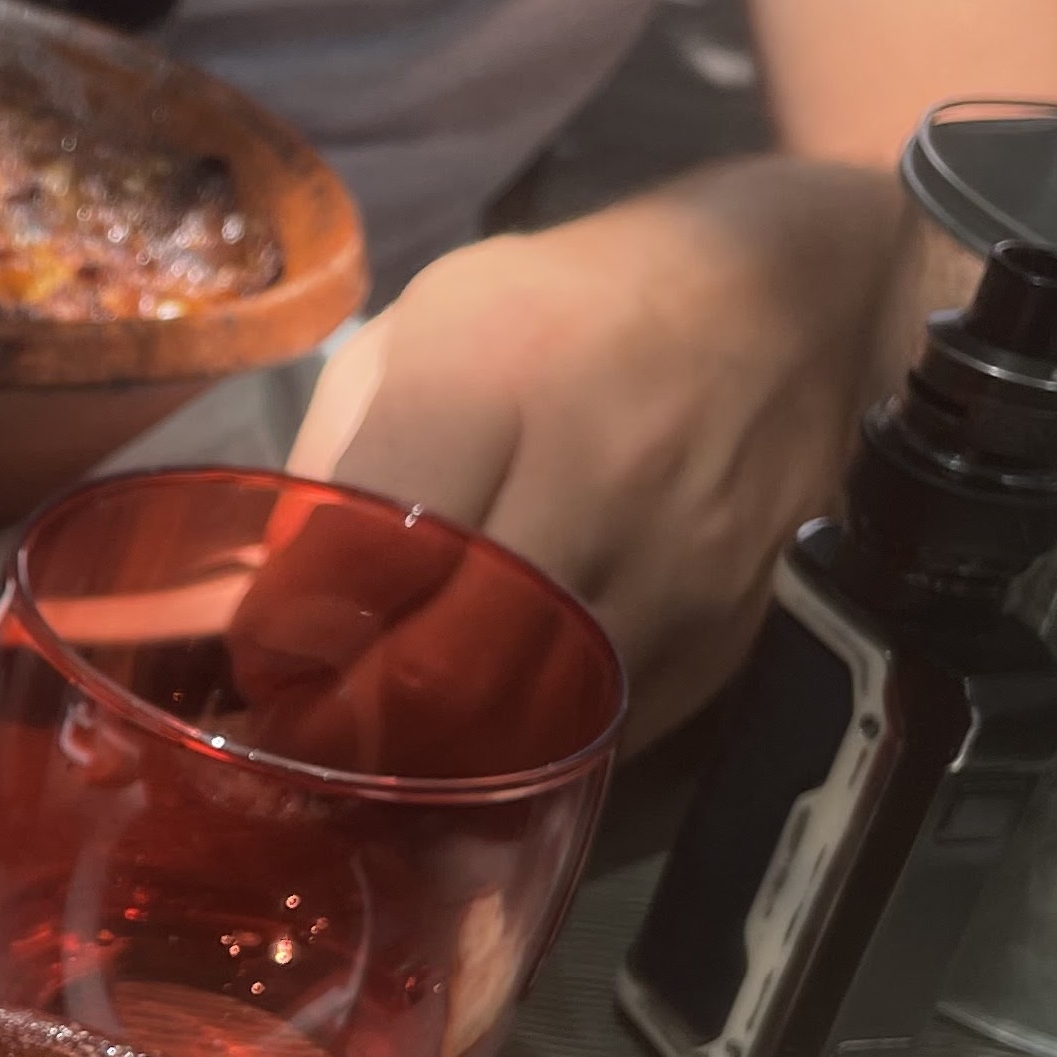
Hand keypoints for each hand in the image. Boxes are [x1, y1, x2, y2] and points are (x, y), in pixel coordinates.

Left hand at [288, 162, 914, 746]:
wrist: (793, 299)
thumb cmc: (576, 306)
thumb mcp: (428, 325)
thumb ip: (337, 454)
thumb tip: (270, 601)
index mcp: (496, 379)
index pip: (365, 557)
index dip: (292, 634)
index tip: (263, 658)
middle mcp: (595, 478)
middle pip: (443, 669)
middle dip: (353, 723)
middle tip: (308, 733)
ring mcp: (674, 569)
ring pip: (523, 726)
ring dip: (438, 757)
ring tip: (386, 746)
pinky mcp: (724, 634)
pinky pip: (599, 737)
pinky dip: (533, 752)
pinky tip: (490, 733)